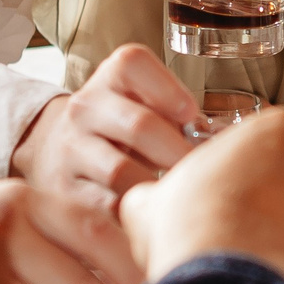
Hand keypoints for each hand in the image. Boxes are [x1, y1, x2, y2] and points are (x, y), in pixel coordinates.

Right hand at [11, 43, 199, 208]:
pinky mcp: (65, 192)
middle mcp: (86, 108)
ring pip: (120, 172)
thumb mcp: (140, 104)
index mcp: (110, 77)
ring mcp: (72, 150)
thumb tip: (229, 143)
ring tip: (181, 202)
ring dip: (158, 188)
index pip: (133, 64)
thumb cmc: (120, 129)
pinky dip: (135, 216)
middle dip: (177, 151)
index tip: (190, 116)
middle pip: (138, 125)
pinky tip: (153, 219)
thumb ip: (176, 114)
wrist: (54, 153)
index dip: (168, 90)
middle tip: (202, 173)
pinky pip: (107, 207)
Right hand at [117, 107, 283, 283]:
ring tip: (267, 260)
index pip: (266, 147)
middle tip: (250, 234)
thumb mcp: (149, 202)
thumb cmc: (191, 232)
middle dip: (280, 204)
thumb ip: (155, 194)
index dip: (245, 179)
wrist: (230, 283)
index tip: (232, 203)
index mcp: (275, 126)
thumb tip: (146, 206)